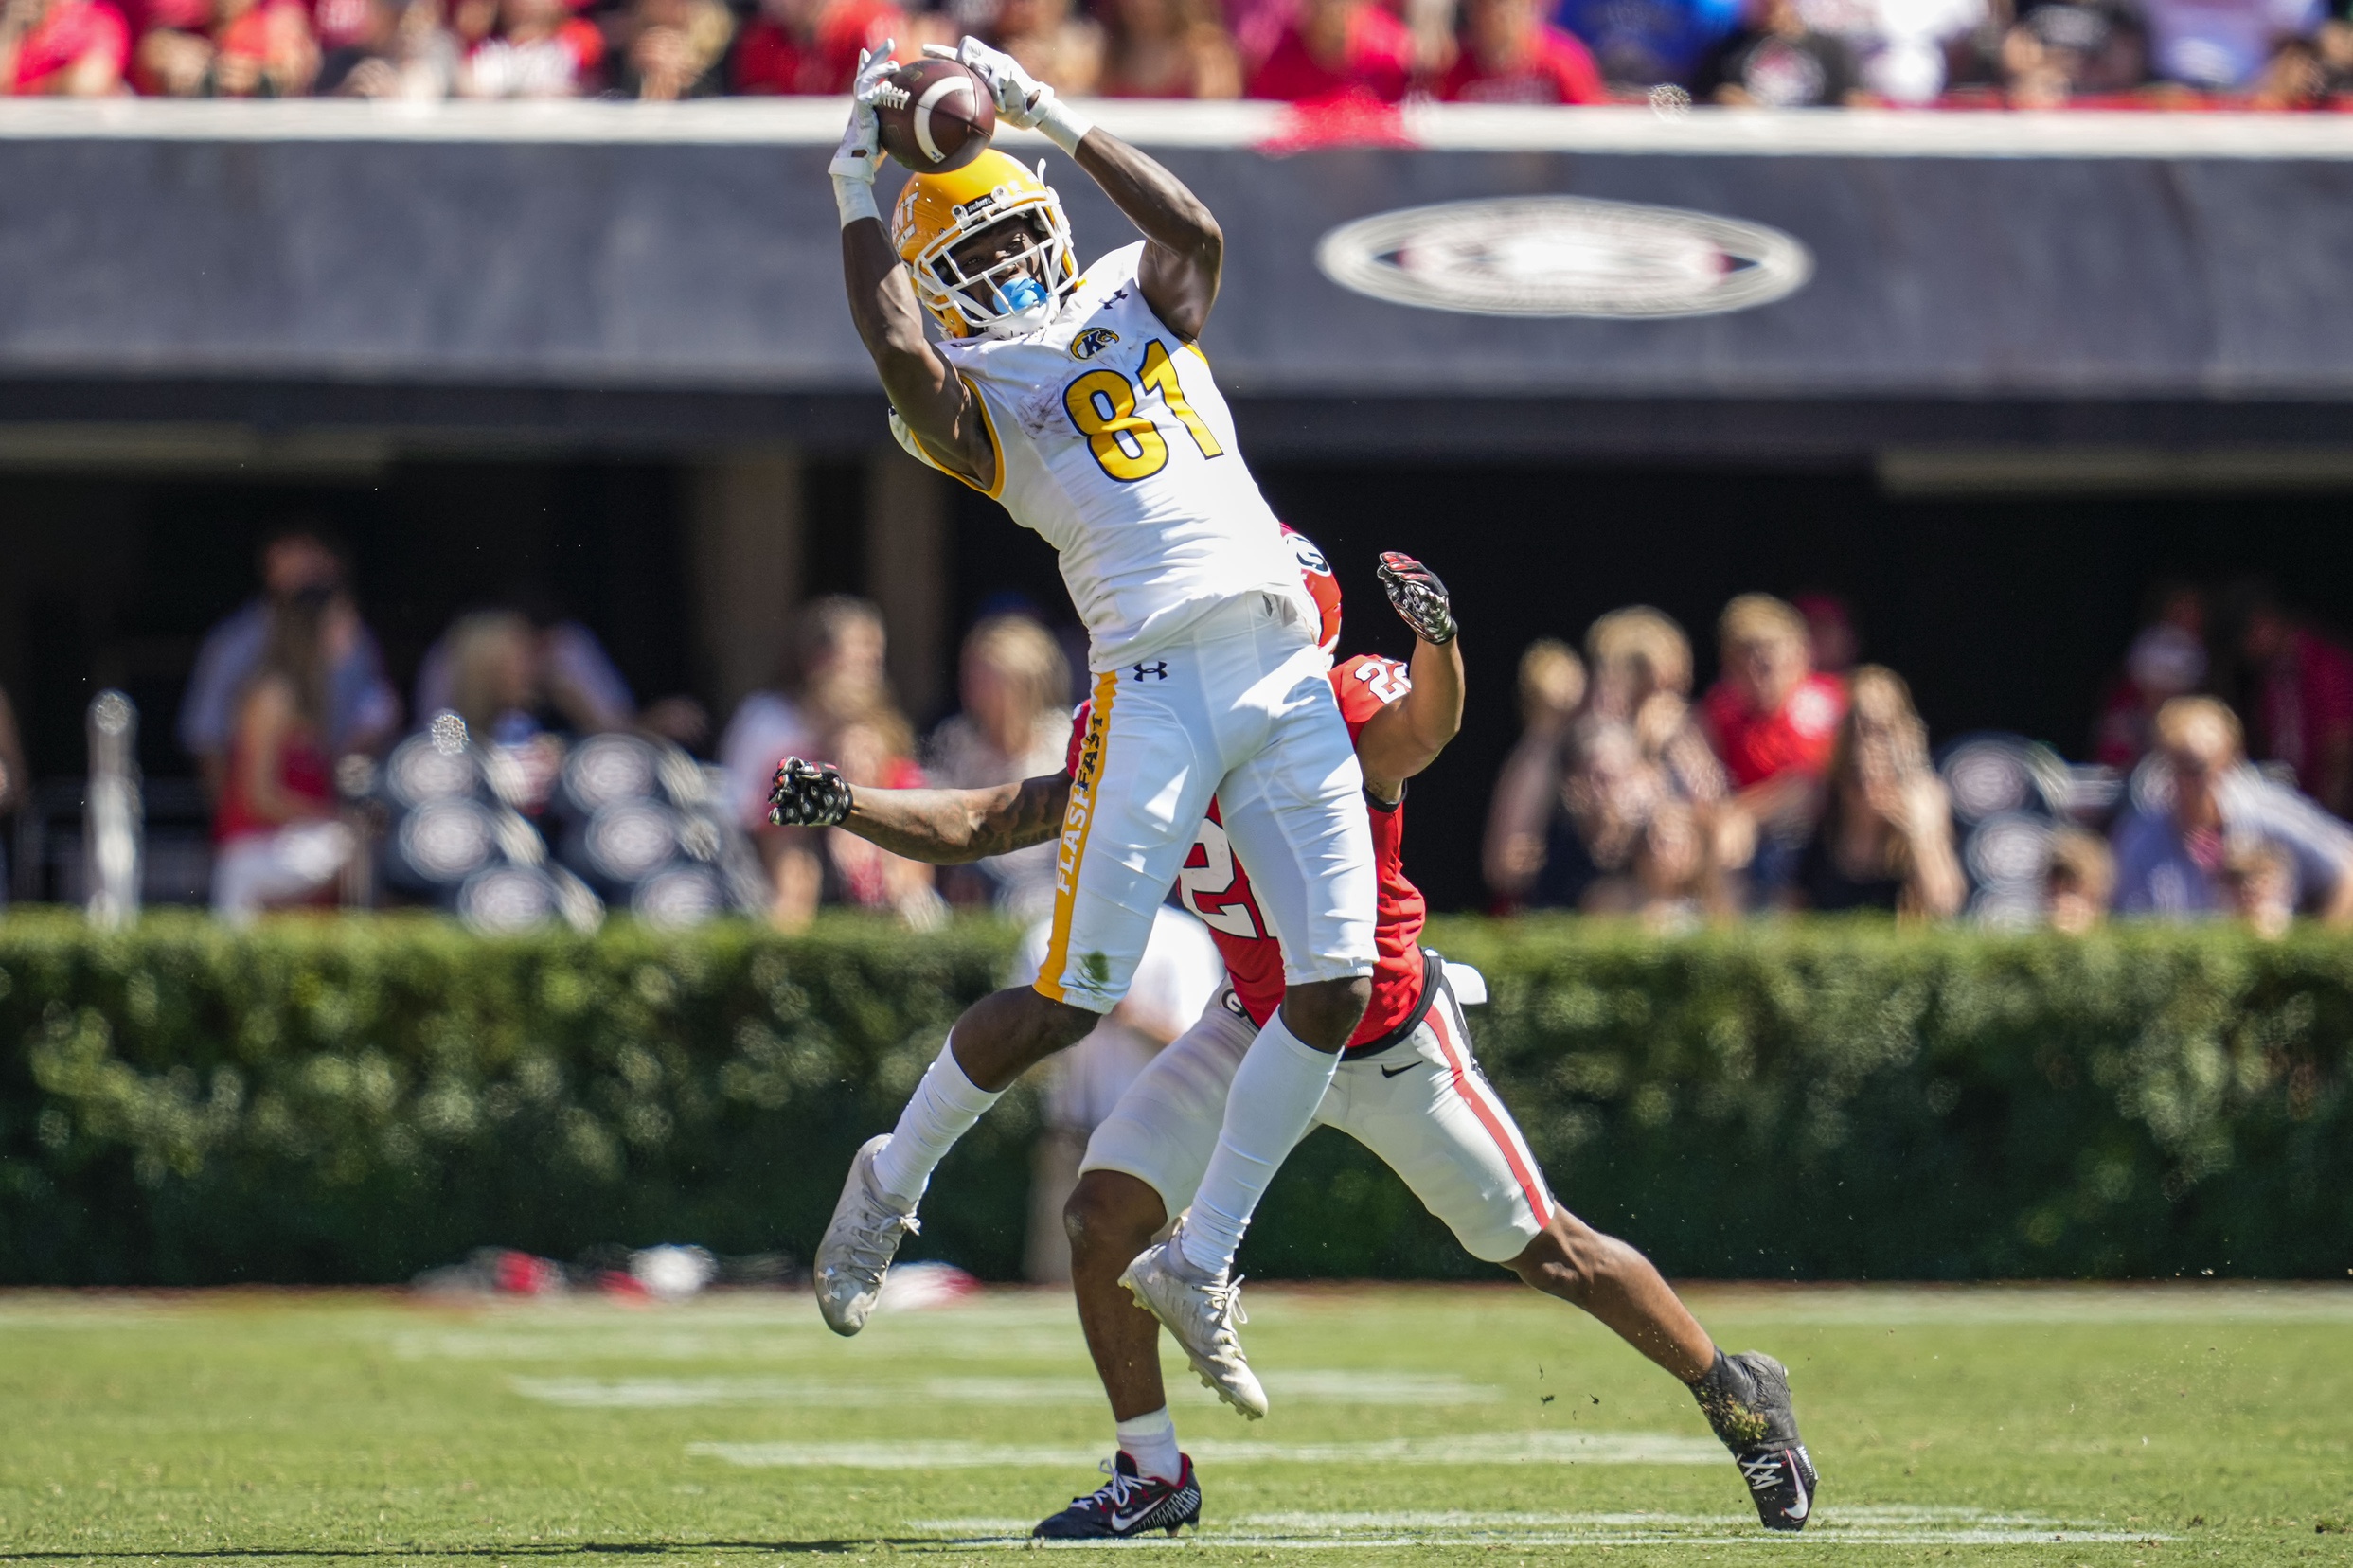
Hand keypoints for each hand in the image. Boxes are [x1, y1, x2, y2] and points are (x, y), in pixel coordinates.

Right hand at [769, 757, 853, 826]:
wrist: (840, 805)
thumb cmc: (835, 786)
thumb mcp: (831, 776)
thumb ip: (818, 771)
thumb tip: (801, 772)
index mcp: (800, 771)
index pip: (788, 765)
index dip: (785, 764)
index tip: (783, 765)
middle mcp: (792, 784)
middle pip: (780, 780)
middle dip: (779, 780)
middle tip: (781, 781)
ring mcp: (790, 799)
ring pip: (777, 796)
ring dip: (774, 796)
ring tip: (773, 797)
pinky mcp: (791, 815)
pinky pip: (781, 815)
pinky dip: (776, 815)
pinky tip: (774, 814)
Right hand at [831, 42, 896, 185]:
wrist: (856, 162)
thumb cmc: (871, 153)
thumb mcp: (887, 132)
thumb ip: (895, 123)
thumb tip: (915, 123)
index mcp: (864, 103)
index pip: (866, 78)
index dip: (867, 63)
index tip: (869, 51)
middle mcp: (860, 101)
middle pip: (866, 71)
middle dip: (877, 55)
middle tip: (889, 41)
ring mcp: (859, 107)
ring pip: (866, 80)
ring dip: (880, 70)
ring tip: (894, 65)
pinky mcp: (862, 115)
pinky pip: (870, 98)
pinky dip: (880, 92)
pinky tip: (890, 87)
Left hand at [928, 35, 1050, 127]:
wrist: (1033, 109)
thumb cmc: (1009, 109)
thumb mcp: (986, 102)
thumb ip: (971, 96)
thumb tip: (944, 112)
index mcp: (982, 65)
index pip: (958, 52)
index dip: (940, 51)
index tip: (924, 51)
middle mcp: (989, 58)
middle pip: (966, 48)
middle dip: (963, 61)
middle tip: (970, 78)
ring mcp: (999, 61)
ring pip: (978, 65)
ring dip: (982, 82)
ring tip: (994, 97)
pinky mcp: (1009, 69)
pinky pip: (994, 81)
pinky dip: (996, 95)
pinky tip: (1002, 104)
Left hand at [1378, 551, 1455, 644]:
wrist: (1433, 627)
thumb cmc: (1416, 608)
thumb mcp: (1401, 594)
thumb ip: (1393, 582)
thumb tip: (1381, 570)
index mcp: (1420, 575)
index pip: (1409, 562)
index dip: (1397, 558)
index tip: (1383, 556)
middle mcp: (1429, 579)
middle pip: (1417, 567)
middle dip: (1403, 565)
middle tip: (1390, 566)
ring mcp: (1436, 590)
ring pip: (1426, 579)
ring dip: (1413, 577)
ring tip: (1402, 577)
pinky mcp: (1440, 604)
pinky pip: (1434, 596)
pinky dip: (1425, 592)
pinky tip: (1417, 590)